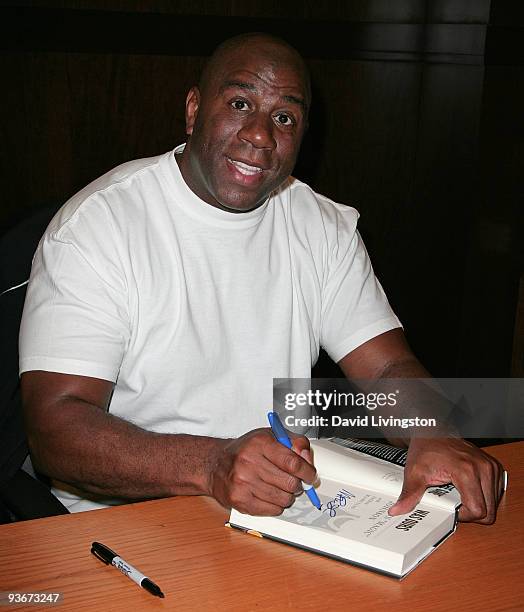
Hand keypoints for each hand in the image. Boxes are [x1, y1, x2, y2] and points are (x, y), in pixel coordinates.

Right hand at [209, 428, 316, 515]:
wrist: (215, 464)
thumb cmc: (246, 449)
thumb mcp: (271, 436)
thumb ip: (295, 443)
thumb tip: (308, 460)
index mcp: (259, 443)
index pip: (293, 462)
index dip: (307, 471)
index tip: (310, 475)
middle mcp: (249, 462)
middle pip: (290, 483)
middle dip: (297, 484)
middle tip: (293, 481)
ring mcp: (242, 482)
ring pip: (283, 499)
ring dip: (287, 495)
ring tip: (278, 486)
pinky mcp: (239, 500)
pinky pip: (272, 510)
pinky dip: (276, 505)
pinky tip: (268, 494)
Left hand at [389, 437, 504, 523]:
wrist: (433, 431)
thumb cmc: (426, 448)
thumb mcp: (415, 472)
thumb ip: (409, 494)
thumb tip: (397, 510)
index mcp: (467, 471)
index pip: (478, 510)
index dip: (463, 516)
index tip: (451, 508)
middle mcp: (483, 468)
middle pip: (489, 511)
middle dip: (471, 513)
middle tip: (454, 502)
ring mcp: (490, 467)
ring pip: (493, 504)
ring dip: (478, 504)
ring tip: (459, 493)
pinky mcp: (493, 467)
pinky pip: (495, 493)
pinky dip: (483, 496)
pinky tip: (467, 488)